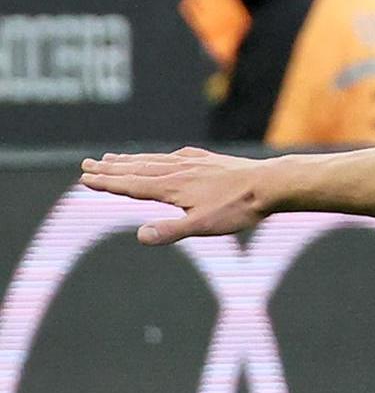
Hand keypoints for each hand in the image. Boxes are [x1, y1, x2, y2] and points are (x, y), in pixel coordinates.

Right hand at [79, 148, 268, 244]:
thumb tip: (140, 236)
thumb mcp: (204, 226)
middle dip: (110, 168)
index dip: (107, 183)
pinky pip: (174, 156)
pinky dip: (158, 157)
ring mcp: (192, 163)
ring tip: (112, 158)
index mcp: (171, 187)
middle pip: (136, 168)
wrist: (270, 184)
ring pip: (153, 160)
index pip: (130, 185)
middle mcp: (177, 170)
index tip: (85, 179)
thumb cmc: (238, 208)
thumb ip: (171, 231)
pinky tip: (162, 157)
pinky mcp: (208, 160)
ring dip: (129, 160)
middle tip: (86, 164)